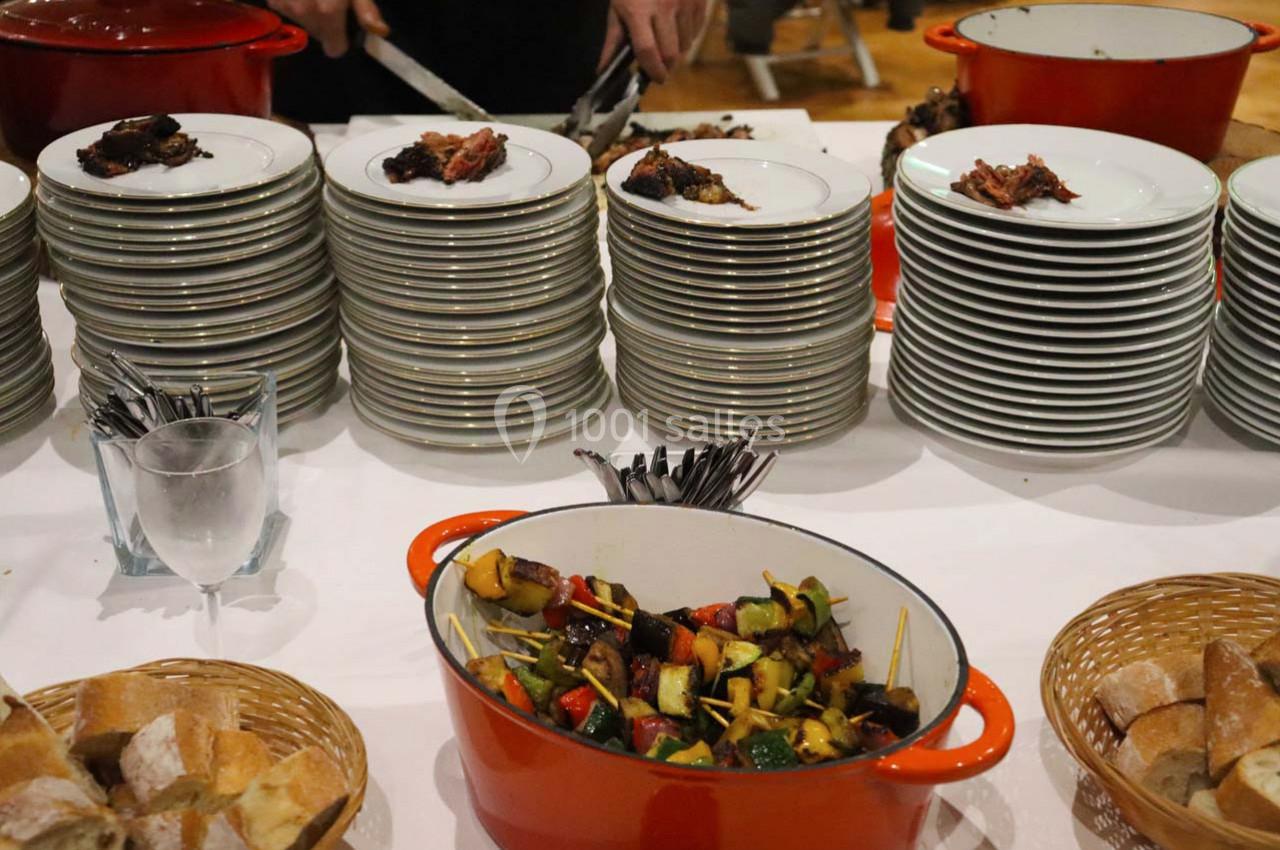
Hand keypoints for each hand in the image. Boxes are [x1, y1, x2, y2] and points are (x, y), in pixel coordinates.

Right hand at [267, 0, 388, 57]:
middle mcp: (303, 12)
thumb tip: (380, 31)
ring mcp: (285, 4)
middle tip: (331, 3)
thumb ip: (365, 7)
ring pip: (303, 23)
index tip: (345, 30)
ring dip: (311, 14)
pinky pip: (287, 9)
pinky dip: (295, 3)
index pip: (334, 46)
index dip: (341, 40)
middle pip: (319, 35)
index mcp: (328, 12)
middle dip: (327, 25)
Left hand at [599, 0, 706, 83]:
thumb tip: (603, 69)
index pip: (647, 50)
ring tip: (666, 40)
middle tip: (659, 66)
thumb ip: (613, 39)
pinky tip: (678, 25)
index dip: (651, 71)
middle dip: (665, 67)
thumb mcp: (617, 6)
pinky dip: (689, 35)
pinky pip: (698, 29)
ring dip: (677, 50)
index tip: (654, 79)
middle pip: (670, 53)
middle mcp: (664, 7)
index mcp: (638, 10)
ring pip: (686, 44)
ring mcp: (685, 3)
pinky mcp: (700, 0)